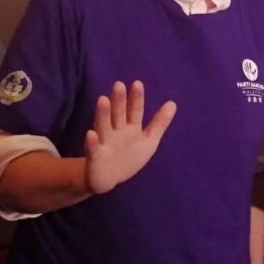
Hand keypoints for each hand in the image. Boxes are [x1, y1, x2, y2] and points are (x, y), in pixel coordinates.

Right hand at [83, 81, 176, 195]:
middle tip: (119, 85)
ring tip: (103, 100)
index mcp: (131, 128)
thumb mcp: (148, 141)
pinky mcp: (95, 158)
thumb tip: (173, 102)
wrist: (107, 179)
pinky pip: (93, 149)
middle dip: (119, 101)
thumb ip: (159, 123)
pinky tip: (90, 133)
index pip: (134, 111)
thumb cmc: (128, 156)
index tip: (137, 83)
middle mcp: (116, 132)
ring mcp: (104, 143)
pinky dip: (91, 142)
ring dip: (103, 114)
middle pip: (118, 114)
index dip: (136, 98)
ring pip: (103, 126)